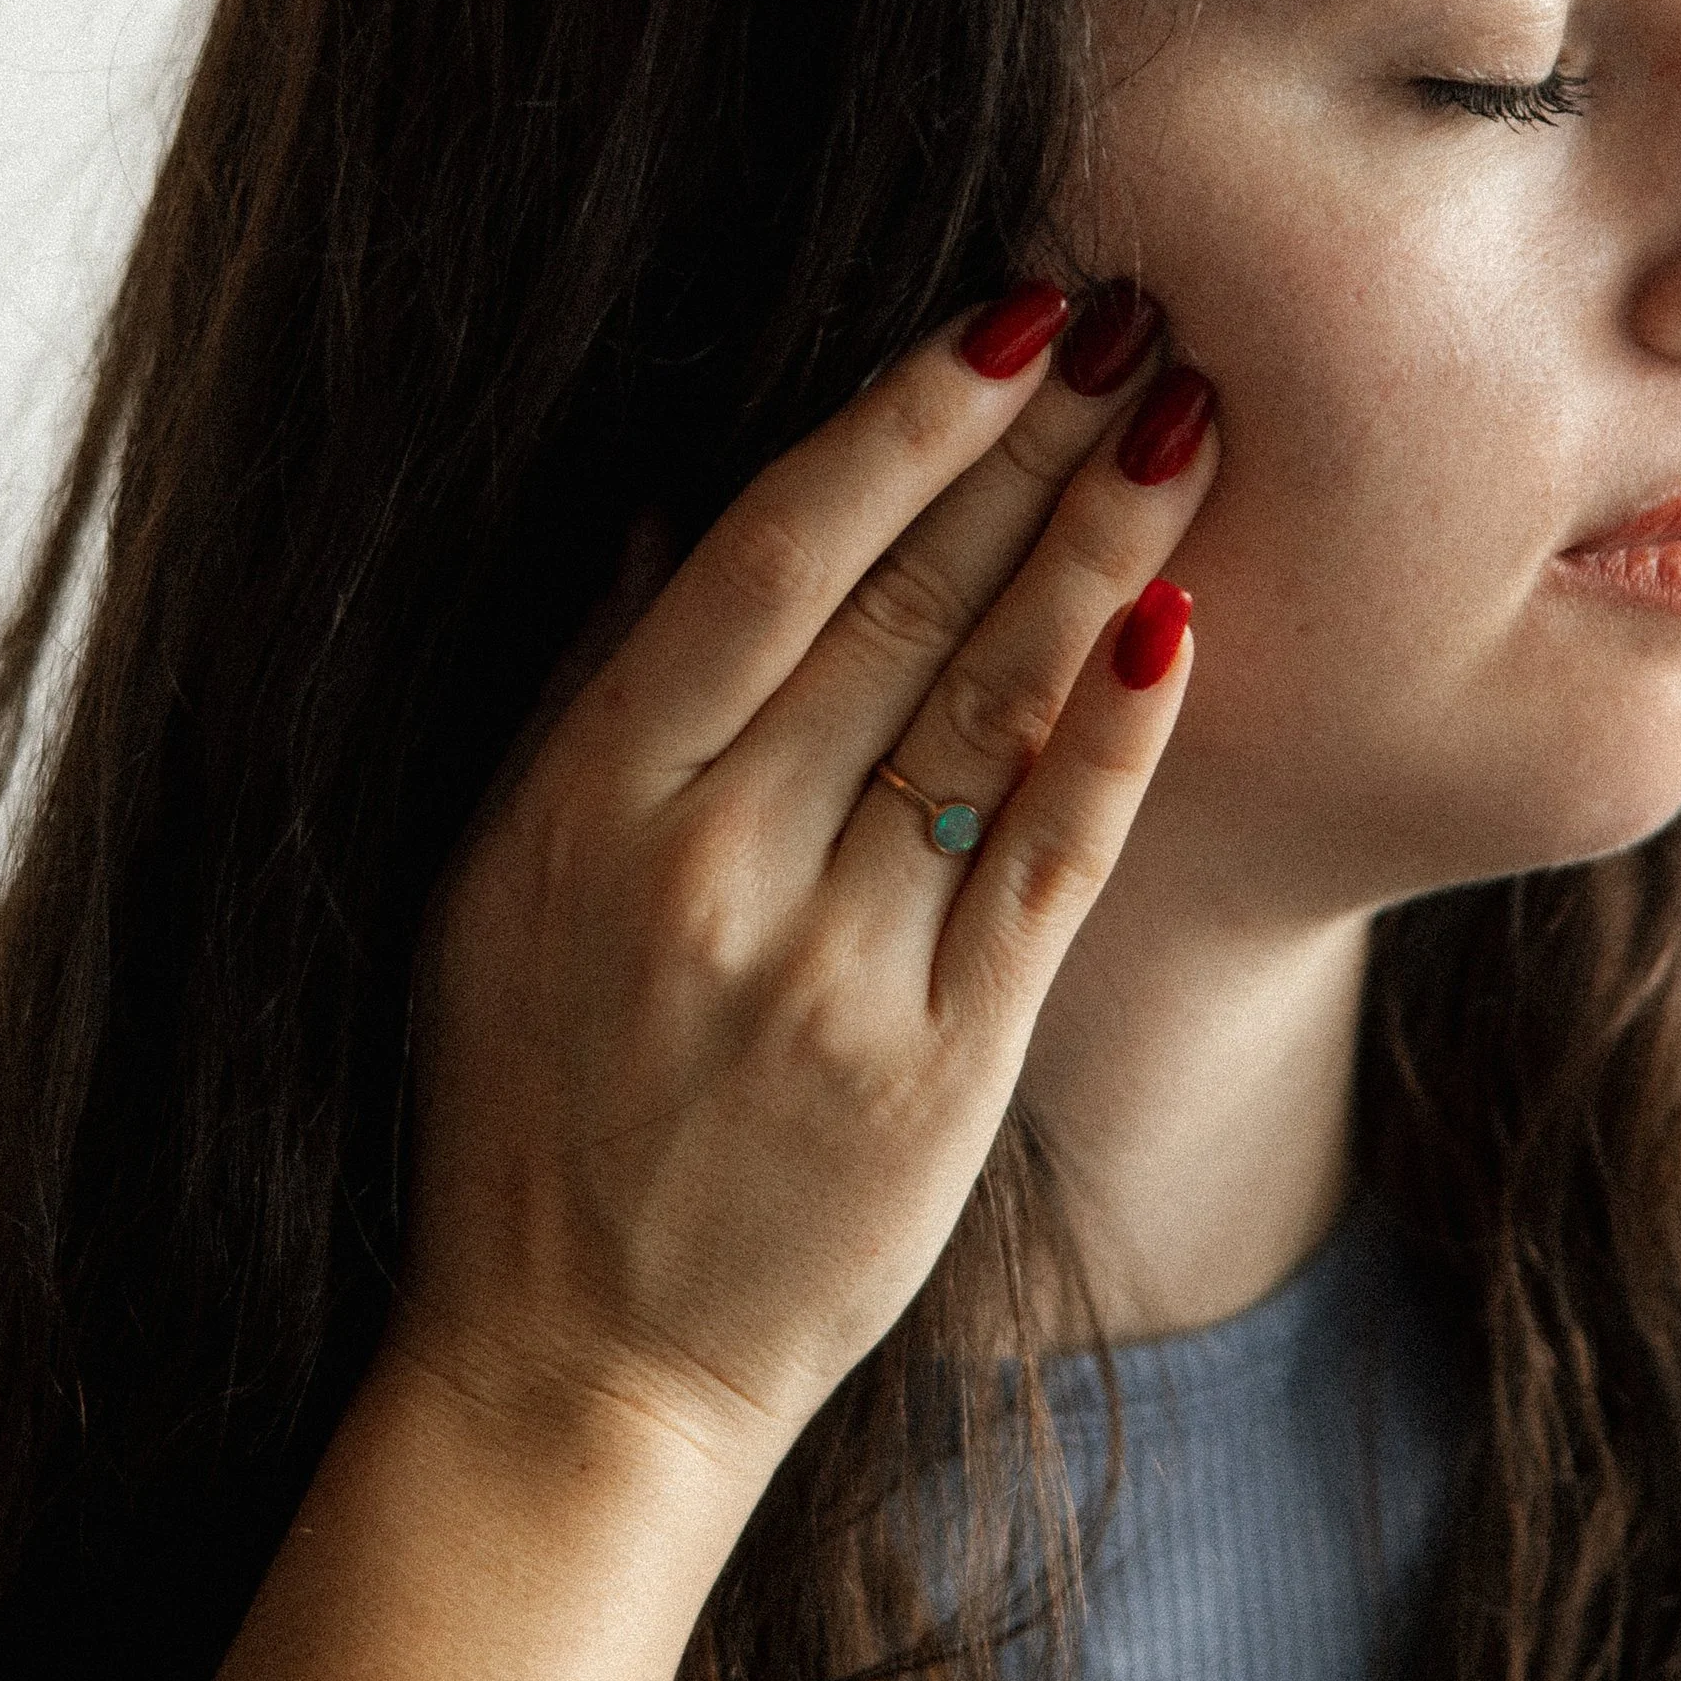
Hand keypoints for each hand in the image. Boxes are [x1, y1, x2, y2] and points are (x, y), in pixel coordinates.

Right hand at [390, 283, 1215, 1468]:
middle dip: (1032, 447)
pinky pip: (1052, 870)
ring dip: (1099, 548)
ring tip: (1185, 420)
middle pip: (904, 611)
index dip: (898, 423)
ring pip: (991, 714)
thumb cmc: (529, 1100)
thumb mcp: (494, 880)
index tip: (1001, 310)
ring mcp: (834, 973)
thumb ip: (591, 685)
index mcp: (591, 801)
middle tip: (1137, 315)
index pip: (767, 561)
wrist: (575, 1370)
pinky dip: (1115, 740)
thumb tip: (663, 492)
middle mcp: (711, 871)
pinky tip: (1179, 624)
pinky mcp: (941, 1069)